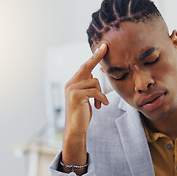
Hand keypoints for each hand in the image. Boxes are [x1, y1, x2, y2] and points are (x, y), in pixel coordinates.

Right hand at [61, 43, 108, 173]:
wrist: (76, 128)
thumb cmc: (83, 113)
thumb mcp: (86, 97)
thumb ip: (87, 86)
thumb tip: (92, 75)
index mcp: (73, 82)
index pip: (85, 66)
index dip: (94, 56)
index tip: (102, 47)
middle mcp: (70, 83)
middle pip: (87, 67)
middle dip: (97, 56)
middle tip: (105, 47)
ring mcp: (72, 88)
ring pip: (94, 82)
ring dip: (101, 94)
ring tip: (100, 104)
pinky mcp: (76, 95)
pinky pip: (95, 91)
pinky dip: (101, 98)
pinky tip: (101, 106)